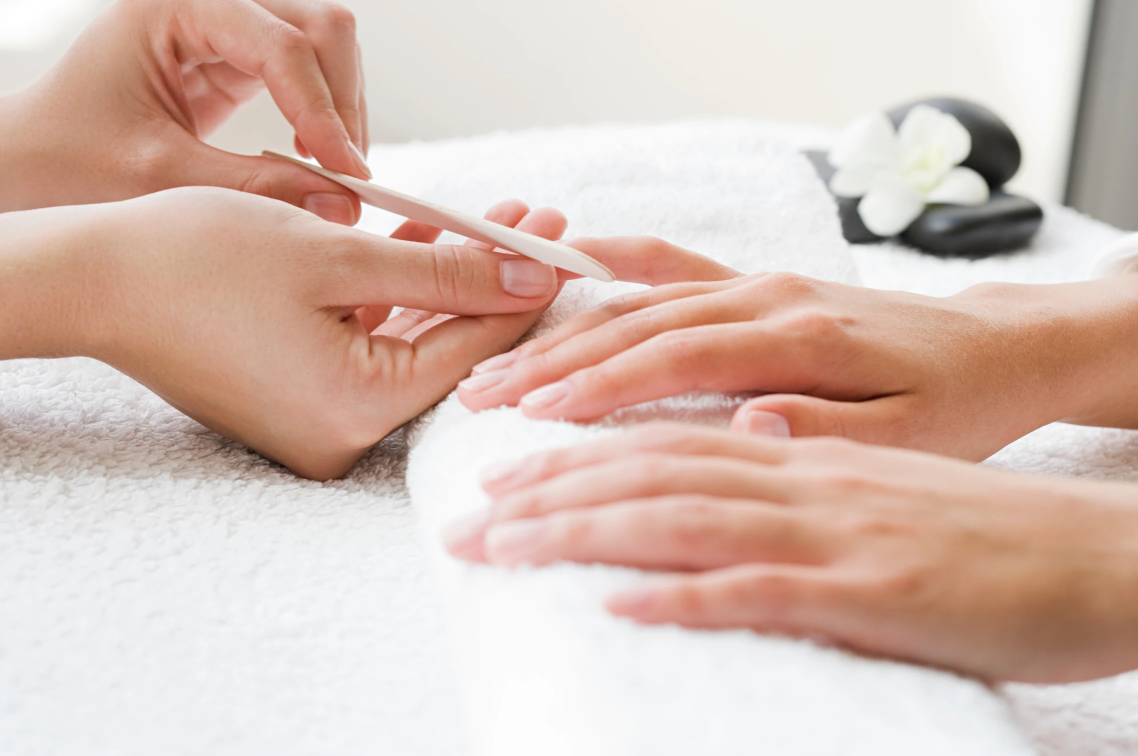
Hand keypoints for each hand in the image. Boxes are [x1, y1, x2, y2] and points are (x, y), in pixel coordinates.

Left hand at [1, 0, 368, 221]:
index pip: (280, 44)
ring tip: (330, 173)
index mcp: (175, 5)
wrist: (33, 160)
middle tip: (346, 175)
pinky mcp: (238, 59)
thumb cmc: (68, 158)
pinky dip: (324, 117)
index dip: (322, 110)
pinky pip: (310, 74)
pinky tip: (311, 158)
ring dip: (341, 109)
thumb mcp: (159, 177)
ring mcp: (227, 27)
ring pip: (326, 46)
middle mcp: (208, 3)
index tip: (345, 173)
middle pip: (320, 27)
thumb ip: (252, 187)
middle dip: (343, 101)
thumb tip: (339, 203)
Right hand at [2, 188, 568, 479]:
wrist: (93, 278)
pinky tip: (437, 242)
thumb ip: (444, 273)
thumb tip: (533, 278)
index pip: (475, 350)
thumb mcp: (336, 258)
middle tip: (544, 225)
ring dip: (451, 277)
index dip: (527, 292)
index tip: (569, 245)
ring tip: (504, 222)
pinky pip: (370, 339)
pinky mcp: (303, 395)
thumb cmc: (199, 262)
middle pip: (450, 345)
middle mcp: (345, 432)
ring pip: (413, 336)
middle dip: (494, 278)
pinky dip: (400, 293)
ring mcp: (322, 418)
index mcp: (358, 412)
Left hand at [443, 424, 1137, 682]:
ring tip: (506, 541)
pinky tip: (616, 600)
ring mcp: (831, 527)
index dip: (576, 445)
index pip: (664, 431)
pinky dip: (681, 590)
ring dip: (584, 527)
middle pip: (650, 464)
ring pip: (682, 511)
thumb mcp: (873, 471)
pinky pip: (758, 586)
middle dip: (548, 485)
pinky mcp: (867, 587)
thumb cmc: (973, 521)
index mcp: (797, 441)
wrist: (1088, 553)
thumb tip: (724, 444)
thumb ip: (793, 457)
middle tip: (469, 513)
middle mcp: (802, 470)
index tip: (505, 468)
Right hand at [458, 237, 1137, 460]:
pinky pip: (677, 267)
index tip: (534, 417)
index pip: (678, 358)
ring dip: (569, 330)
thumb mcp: (915, 437)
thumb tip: (745, 424)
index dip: (600, 386)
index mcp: (804, 336)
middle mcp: (771, 297)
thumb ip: (828, 432)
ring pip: (644, 300)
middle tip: (482, 393)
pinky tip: (569, 272)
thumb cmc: (961, 402)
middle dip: (556, 361)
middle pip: (641, 323)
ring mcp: (762, 283)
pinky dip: (616, 268)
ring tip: (502, 361)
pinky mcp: (763, 284)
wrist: (1004, 345)